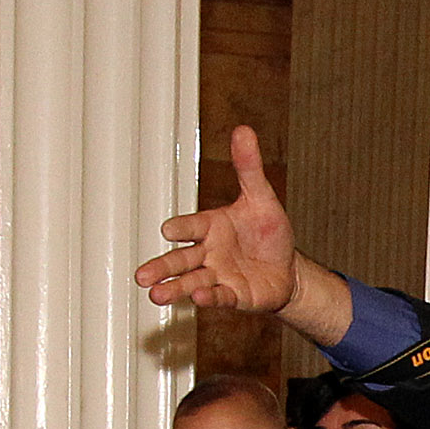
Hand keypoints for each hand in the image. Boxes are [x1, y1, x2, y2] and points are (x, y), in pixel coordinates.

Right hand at [137, 125, 303, 316]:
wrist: (288, 269)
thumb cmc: (269, 234)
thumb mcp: (262, 197)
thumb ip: (248, 168)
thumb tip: (243, 130)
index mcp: (212, 226)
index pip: (192, 226)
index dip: (182, 228)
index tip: (168, 230)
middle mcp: (210, 252)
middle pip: (181, 260)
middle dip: (163, 268)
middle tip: (142, 276)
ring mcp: (220, 275)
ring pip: (192, 281)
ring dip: (175, 288)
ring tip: (156, 295)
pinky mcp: (234, 295)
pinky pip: (220, 296)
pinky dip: (210, 297)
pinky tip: (199, 298)